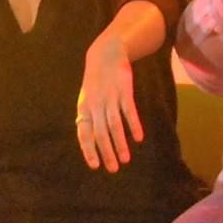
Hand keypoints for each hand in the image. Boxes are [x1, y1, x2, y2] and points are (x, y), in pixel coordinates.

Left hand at [76, 33, 142, 171]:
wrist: (106, 54)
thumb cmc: (96, 81)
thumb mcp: (87, 98)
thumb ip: (89, 116)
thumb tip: (91, 140)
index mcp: (84, 108)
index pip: (84, 133)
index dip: (88, 150)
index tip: (95, 165)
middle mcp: (95, 105)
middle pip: (100, 133)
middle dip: (106, 152)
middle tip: (113, 168)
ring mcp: (109, 98)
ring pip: (114, 125)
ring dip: (120, 143)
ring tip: (126, 159)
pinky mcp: (123, 91)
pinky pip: (128, 111)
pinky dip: (133, 125)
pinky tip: (138, 137)